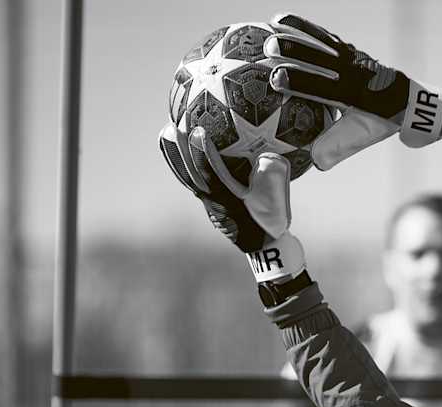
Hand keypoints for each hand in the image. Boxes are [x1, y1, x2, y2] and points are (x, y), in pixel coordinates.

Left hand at [159, 122, 304, 283]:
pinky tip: (179, 152)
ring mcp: (208, 203)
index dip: (202, 152)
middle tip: (173, 123)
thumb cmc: (271, 224)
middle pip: (190, 173)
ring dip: (175, 155)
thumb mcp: (276, 202)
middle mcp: (213, 201)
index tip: (196, 130)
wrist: (263, 248)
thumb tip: (267, 156)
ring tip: (166, 131)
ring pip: (186, 177)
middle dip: (181, 149)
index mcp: (227, 199)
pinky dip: (182, 165)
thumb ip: (272, 178)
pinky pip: (190, 181)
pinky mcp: (209, 203)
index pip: (210, 173)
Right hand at [262, 13, 441, 168]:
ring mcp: (354, 57)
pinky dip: (309, 28)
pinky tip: (287, 21)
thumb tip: (314, 162)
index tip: (276, 79)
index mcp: (354, 94)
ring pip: (323, 41)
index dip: (299, 82)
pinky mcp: (352, 51)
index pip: (322, 86)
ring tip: (273, 22)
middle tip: (269, 46)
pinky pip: (327, 37)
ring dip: (299, 31)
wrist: (410, 102)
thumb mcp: (361, 136)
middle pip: (320, 56)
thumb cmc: (382, 121)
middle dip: (294, 50)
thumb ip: (338, 147)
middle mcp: (353, 71)